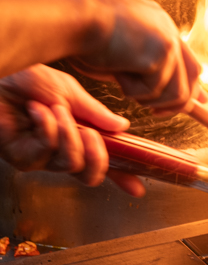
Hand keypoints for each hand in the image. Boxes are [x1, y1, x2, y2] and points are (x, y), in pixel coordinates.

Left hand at [0, 65, 144, 196]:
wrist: (3, 76)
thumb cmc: (28, 81)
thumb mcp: (70, 92)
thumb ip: (95, 112)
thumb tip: (122, 125)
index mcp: (76, 137)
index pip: (101, 161)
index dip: (122, 177)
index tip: (138, 188)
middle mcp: (59, 152)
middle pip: (90, 176)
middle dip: (98, 156)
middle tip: (93, 134)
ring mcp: (41, 158)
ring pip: (71, 164)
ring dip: (69, 134)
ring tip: (58, 110)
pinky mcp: (22, 158)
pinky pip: (47, 152)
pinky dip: (48, 129)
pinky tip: (38, 112)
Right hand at [72, 0, 204, 113]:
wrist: (71, 21)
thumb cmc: (81, 37)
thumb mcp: (118, 55)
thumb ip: (142, 70)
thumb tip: (157, 98)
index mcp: (158, 24)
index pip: (187, 59)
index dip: (190, 85)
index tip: (192, 103)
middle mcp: (168, 28)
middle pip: (194, 75)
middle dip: (179, 101)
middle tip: (156, 113)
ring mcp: (168, 40)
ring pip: (176, 91)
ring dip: (147, 98)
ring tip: (123, 84)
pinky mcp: (161, 52)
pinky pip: (154, 90)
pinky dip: (133, 91)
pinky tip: (117, 73)